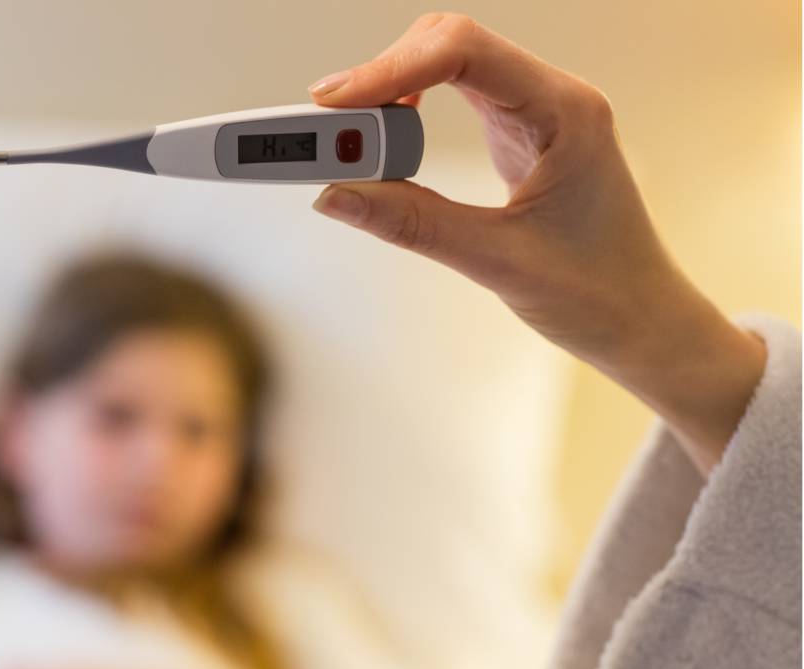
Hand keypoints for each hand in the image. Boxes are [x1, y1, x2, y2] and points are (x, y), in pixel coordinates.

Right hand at [308, 13, 766, 475]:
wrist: (644, 321)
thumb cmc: (599, 293)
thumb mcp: (496, 261)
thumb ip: (413, 224)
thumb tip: (336, 196)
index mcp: (564, 113)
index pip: (462, 54)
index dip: (389, 70)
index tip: (332, 106)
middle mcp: (551, 98)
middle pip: (447, 43)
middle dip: (380, 76)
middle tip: (327, 131)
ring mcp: (534, 112)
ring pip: (445, 63)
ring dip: (389, 92)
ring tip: (348, 145)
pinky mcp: (518, 133)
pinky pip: (452, 95)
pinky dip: (408, 112)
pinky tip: (385, 145)